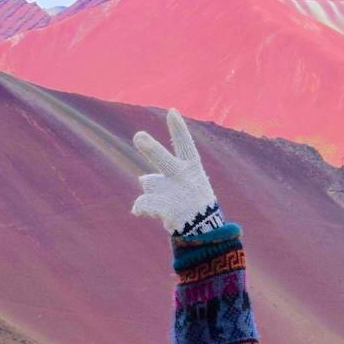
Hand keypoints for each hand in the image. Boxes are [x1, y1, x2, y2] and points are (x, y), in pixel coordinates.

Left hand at [131, 109, 219, 235]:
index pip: (186, 145)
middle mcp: (184, 178)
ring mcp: (175, 193)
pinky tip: (147, 213)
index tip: (172, 111)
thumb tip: (142, 178)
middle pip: (163, 160)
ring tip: (167, 203)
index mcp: (193, 168)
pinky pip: (141, 204)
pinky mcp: (166, 209)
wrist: (204, 231)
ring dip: (152, 193)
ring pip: (148, 184)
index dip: (179, 128)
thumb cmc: (194, 203)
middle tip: (138, 136)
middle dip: (150, 148)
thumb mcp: (187, 184)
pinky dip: (140, 209)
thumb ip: (163, 176)